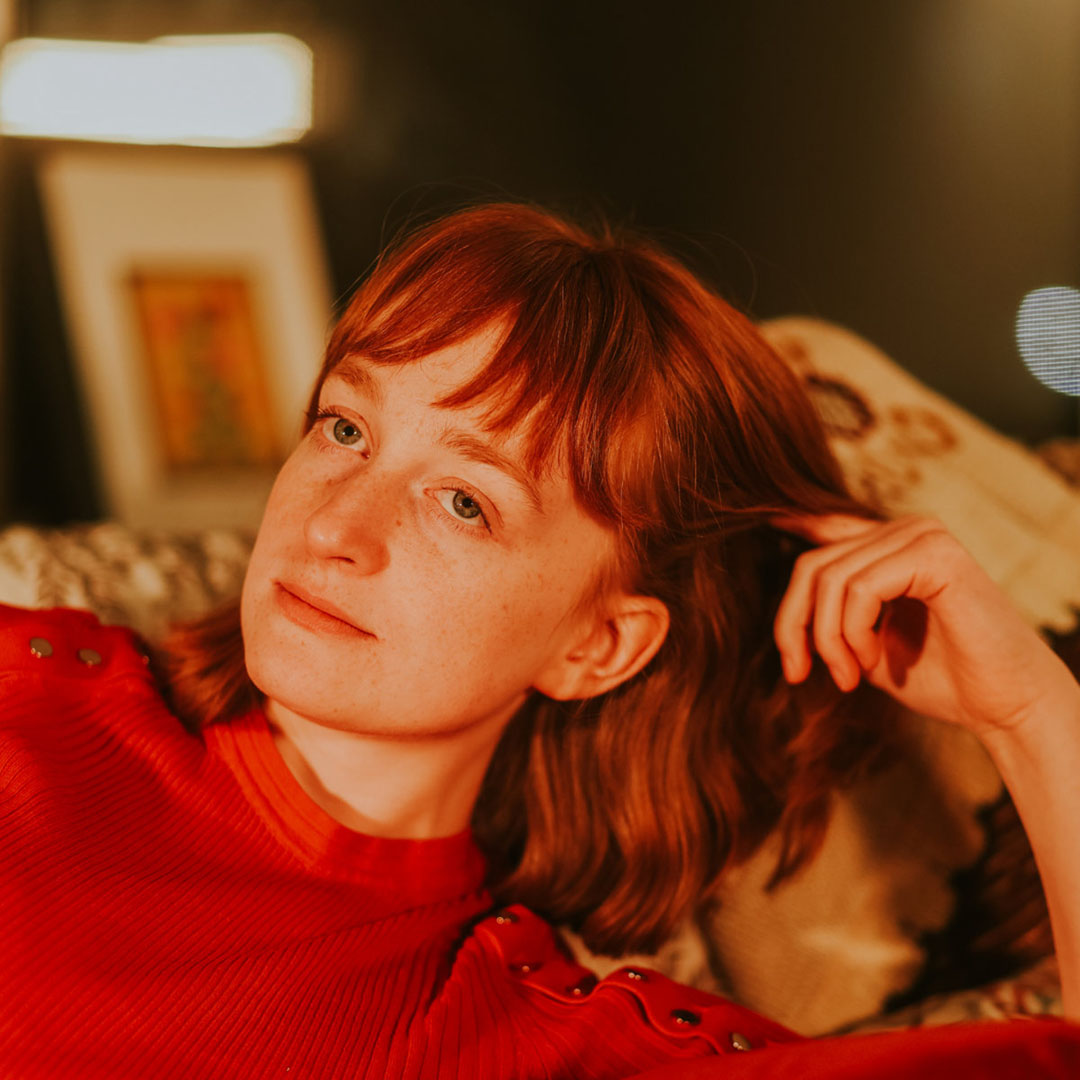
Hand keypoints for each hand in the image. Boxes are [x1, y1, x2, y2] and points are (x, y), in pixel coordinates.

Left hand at [771, 513, 1078, 736]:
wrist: (1005, 706)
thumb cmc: (942, 679)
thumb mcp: (867, 644)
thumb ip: (833, 616)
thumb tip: (788, 605)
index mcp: (890, 546)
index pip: (825, 529)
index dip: (791, 524)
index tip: (764, 520)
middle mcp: (904, 529)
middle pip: (811, 565)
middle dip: (793, 626)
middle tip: (801, 674)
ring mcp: (921, 535)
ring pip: (829, 579)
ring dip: (826, 640)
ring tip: (847, 678)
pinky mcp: (935, 554)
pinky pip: (860, 588)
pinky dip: (852, 633)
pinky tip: (872, 662)